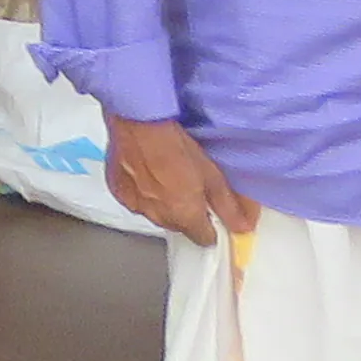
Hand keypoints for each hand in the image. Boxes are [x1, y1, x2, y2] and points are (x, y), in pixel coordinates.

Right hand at [104, 114, 253, 244]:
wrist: (136, 122)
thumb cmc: (174, 144)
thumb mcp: (211, 173)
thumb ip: (228, 206)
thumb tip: (243, 227)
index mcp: (185, 215)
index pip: (204, 238)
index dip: (211, 227)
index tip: (212, 214)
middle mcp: (160, 217)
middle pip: (179, 226)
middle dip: (185, 212)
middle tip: (187, 186)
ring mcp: (136, 206)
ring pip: (156, 214)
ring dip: (162, 203)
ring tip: (164, 176)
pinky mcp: (118, 192)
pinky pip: (135, 200)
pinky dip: (141, 192)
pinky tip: (145, 172)